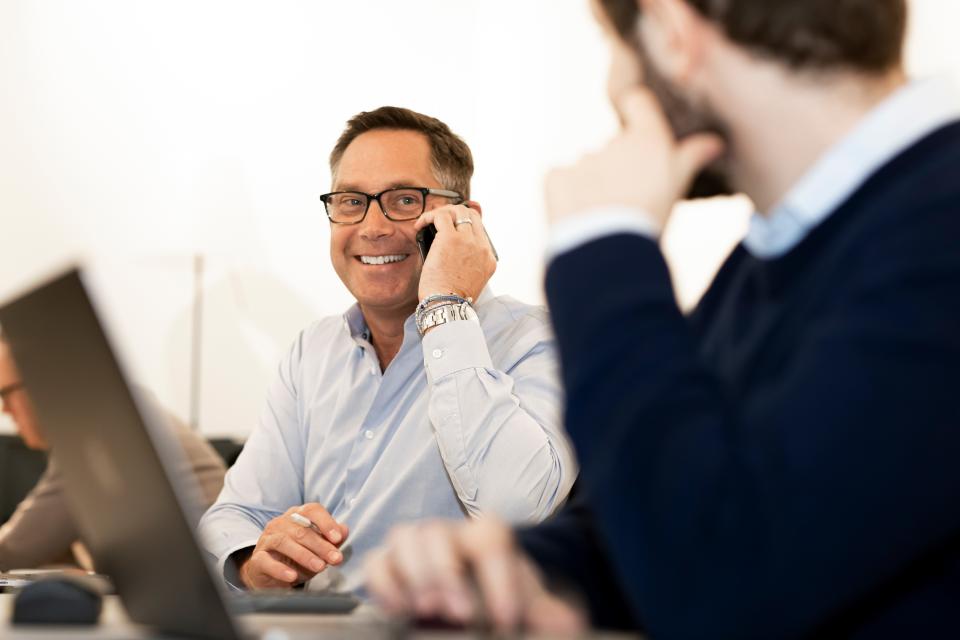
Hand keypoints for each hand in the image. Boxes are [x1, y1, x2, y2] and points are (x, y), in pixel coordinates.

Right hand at [239, 503, 348, 589]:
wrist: (270, 575)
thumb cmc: (297, 557)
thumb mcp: (318, 548)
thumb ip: (331, 539)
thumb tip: (344, 530)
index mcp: (297, 515)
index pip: (312, 510)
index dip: (326, 522)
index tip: (337, 538)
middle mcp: (280, 523)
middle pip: (301, 530)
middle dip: (321, 545)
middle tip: (335, 559)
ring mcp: (267, 539)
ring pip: (284, 542)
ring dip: (304, 555)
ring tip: (320, 567)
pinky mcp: (257, 558)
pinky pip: (266, 561)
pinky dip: (280, 569)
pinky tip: (292, 576)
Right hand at [365, 517, 584, 633]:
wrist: (474, 606)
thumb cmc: (501, 601)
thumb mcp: (529, 606)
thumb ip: (550, 615)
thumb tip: (567, 623)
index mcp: (487, 537)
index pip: (491, 538)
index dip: (498, 577)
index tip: (506, 620)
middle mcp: (448, 534)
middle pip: (440, 532)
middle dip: (447, 573)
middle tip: (460, 616)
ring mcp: (414, 547)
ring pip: (405, 537)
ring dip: (415, 574)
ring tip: (427, 612)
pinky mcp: (387, 566)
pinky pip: (377, 563)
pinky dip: (383, 584)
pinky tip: (399, 611)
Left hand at [414, 203, 496, 300]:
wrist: (447, 307)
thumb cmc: (451, 299)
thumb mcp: (467, 281)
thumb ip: (465, 264)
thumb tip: (451, 252)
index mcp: (488, 258)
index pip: (480, 229)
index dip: (463, 223)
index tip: (449, 226)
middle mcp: (481, 247)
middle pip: (471, 215)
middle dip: (453, 213)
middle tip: (438, 221)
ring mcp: (467, 241)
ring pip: (457, 210)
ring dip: (441, 212)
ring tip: (428, 221)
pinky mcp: (450, 239)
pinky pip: (440, 216)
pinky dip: (428, 216)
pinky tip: (419, 225)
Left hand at [545, 87, 724, 230]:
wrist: (609, 250)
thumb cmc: (650, 217)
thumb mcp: (676, 185)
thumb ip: (691, 157)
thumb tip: (714, 142)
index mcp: (647, 139)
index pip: (638, 102)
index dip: (637, 112)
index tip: (639, 133)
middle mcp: (613, 142)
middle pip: (615, 147)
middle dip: (620, 168)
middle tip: (628, 201)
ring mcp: (582, 159)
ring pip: (589, 166)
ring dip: (593, 184)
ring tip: (605, 216)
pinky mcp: (555, 177)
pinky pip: (560, 180)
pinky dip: (567, 195)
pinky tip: (579, 216)